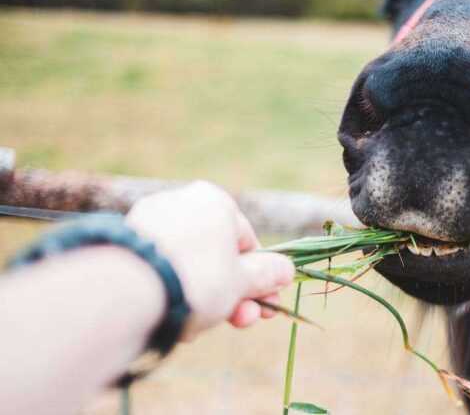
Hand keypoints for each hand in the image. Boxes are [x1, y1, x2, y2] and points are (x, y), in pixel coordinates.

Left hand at [126, 182, 294, 339]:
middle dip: (232, 294)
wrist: (127, 290)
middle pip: (217, 255)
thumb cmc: (198, 280)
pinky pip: (160, 268)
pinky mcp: (124, 243)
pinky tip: (171, 316)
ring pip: (188, 264)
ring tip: (198, 327)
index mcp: (215, 201)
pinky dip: (171, 291)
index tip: (265, 308)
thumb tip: (286, 270)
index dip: (260, 280)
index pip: (248, 243)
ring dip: (202, 297)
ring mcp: (148, 220)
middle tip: (240, 323)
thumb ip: (267, 274)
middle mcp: (181, 201)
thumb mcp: (243, 282)